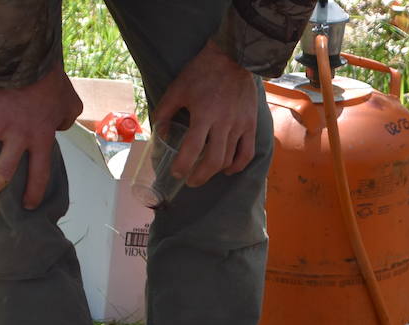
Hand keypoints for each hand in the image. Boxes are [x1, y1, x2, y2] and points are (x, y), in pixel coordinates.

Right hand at [0, 68, 81, 208]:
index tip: (28, 205)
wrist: (28, 59)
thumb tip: (59, 127)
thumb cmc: (52, 82)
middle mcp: (18, 138)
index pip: (39, 175)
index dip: (33, 193)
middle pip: (2, 174)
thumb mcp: (70, 105)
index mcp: (41, 139)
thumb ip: (66, 120)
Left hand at [151, 41, 257, 187]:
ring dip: (215, 172)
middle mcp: (223, 124)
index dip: (183, 165)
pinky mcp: (250, 125)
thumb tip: (157, 131)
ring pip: (229, 159)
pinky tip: (229, 169)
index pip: (192, 148)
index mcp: (203, 114)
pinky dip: (238, 165)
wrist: (234, 58)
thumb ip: (165, 110)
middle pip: (213, 160)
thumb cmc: (202, 72)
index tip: (176, 173)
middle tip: (190, 181)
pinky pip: (247, 153)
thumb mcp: (178, 88)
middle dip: (200, 176)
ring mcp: (239, 126)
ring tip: (204, 173)